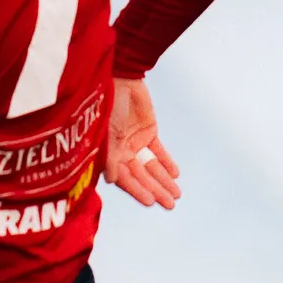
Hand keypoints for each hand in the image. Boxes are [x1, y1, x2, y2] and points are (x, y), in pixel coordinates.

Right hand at [104, 76, 181, 208]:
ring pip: (151, 166)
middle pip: (140, 175)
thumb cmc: (107, 104)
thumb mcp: (106, 132)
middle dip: (154, 189)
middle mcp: (121, 150)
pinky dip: (167, 162)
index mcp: (108, 152)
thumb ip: (109, 157)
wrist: (122, 79)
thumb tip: (111, 181)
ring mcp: (135, 142)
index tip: (149, 202)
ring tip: (176, 194)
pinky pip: (159, 151)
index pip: (123, 177)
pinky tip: (175, 174)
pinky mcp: (148, 132)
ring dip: (163, 180)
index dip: (136, 190)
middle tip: (169, 204)